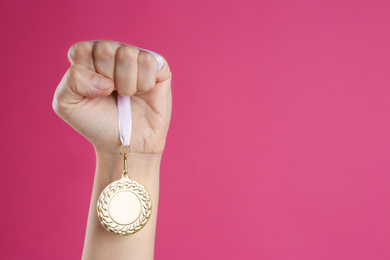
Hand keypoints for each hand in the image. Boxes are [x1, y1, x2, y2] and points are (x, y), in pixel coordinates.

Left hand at [52, 40, 171, 156]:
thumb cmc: (97, 123)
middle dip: (107, 79)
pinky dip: (145, 83)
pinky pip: (149, 61)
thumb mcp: (67, 105)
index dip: (86, 76)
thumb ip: (71, 80)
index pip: (82, 50)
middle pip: (105, 49)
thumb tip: (105, 81)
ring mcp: (136, 58)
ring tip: (128, 95)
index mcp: (88, 57)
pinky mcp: (158, 65)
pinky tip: (143, 92)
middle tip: (111, 94)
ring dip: (126, 84)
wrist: (127, 144)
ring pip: (128, 54)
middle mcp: (113, 53)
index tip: (92, 93)